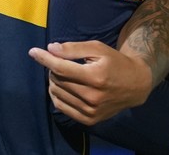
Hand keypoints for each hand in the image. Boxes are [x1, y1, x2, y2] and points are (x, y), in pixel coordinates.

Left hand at [29, 41, 153, 124]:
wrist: (135, 85)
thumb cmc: (115, 62)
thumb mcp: (98, 49)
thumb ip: (74, 49)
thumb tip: (51, 49)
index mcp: (95, 76)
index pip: (61, 68)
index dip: (45, 59)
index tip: (33, 52)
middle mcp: (92, 96)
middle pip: (58, 80)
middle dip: (53, 68)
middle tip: (60, 61)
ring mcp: (90, 110)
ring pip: (57, 93)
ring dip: (54, 81)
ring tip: (63, 74)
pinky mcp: (89, 119)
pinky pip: (61, 107)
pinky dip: (57, 95)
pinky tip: (62, 87)